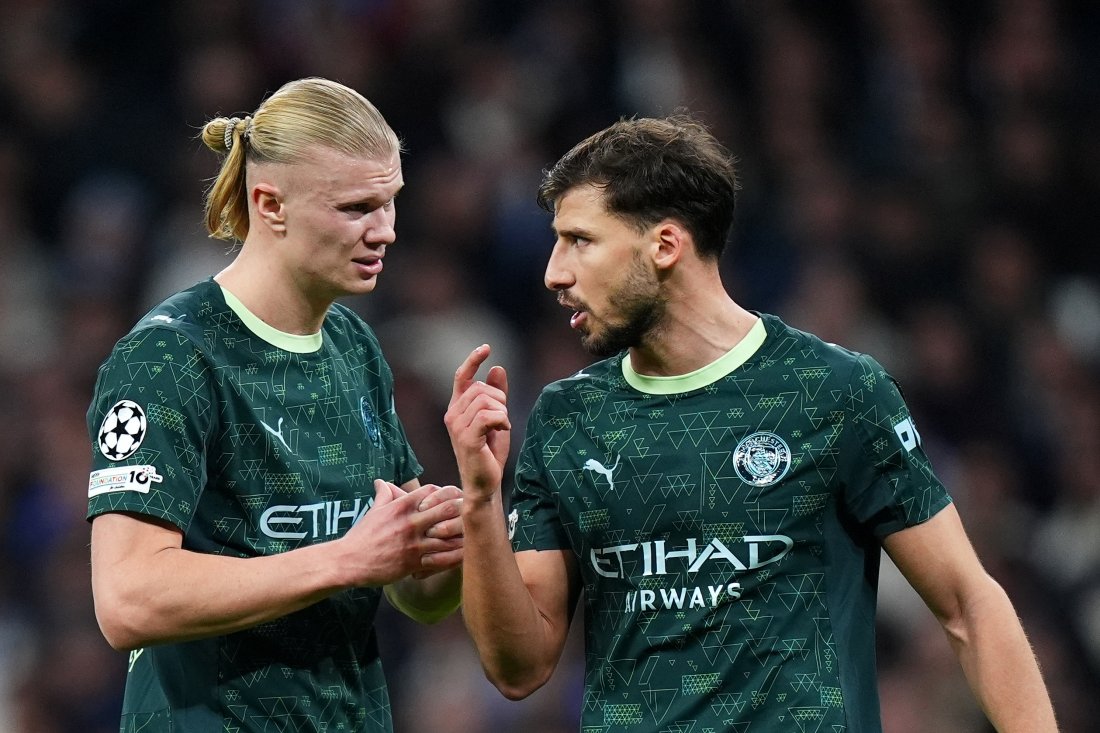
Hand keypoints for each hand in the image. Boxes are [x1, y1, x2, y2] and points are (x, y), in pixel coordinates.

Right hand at [339, 480, 463, 586]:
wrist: (349, 561)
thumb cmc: (362, 535)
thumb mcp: (374, 510)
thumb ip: (384, 495)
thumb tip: (382, 482)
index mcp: (402, 506)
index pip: (433, 491)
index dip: (448, 492)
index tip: (457, 497)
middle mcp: (410, 522)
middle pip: (447, 509)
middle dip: (463, 509)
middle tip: (474, 511)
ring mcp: (414, 543)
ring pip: (448, 535)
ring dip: (463, 534)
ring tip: (476, 532)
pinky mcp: (414, 562)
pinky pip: (441, 559)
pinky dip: (456, 557)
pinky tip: (466, 554)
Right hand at [445, 344, 510, 501]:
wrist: (484, 482)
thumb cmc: (489, 452)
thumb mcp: (497, 418)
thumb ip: (497, 395)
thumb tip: (498, 368)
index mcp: (457, 408)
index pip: (462, 377)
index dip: (473, 360)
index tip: (486, 348)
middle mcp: (452, 414)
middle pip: (481, 388)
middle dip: (500, 399)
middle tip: (503, 418)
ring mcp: (457, 426)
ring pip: (486, 400)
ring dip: (502, 411)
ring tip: (502, 426)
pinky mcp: (467, 438)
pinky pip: (487, 415)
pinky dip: (501, 419)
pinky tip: (503, 429)